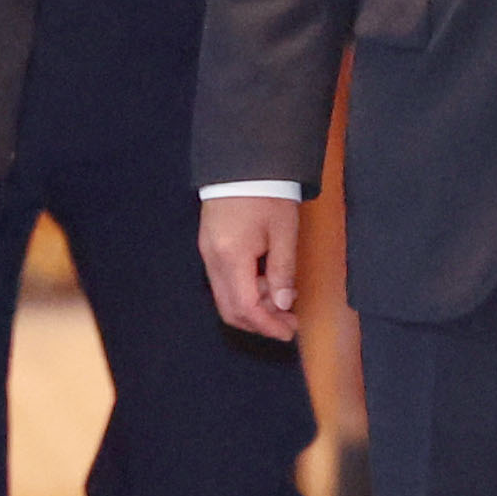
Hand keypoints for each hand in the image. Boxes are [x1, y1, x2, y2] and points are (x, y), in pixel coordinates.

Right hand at [201, 195, 301, 339]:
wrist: (241, 164)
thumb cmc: (266, 193)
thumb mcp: (283, 232)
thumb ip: (283, 271)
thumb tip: (283, 304)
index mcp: (231, 257)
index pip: (246, 308)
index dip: (268, 325)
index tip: (289, 332)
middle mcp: (212, 260)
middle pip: (230, 309)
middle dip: (259, 323)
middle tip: (288, 323)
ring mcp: (207, 253)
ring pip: (225, 298)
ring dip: (253, 307)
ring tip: (282, 300)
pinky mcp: (209, 247)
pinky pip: (223, 282)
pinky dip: (244, 291)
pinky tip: (265, 283)